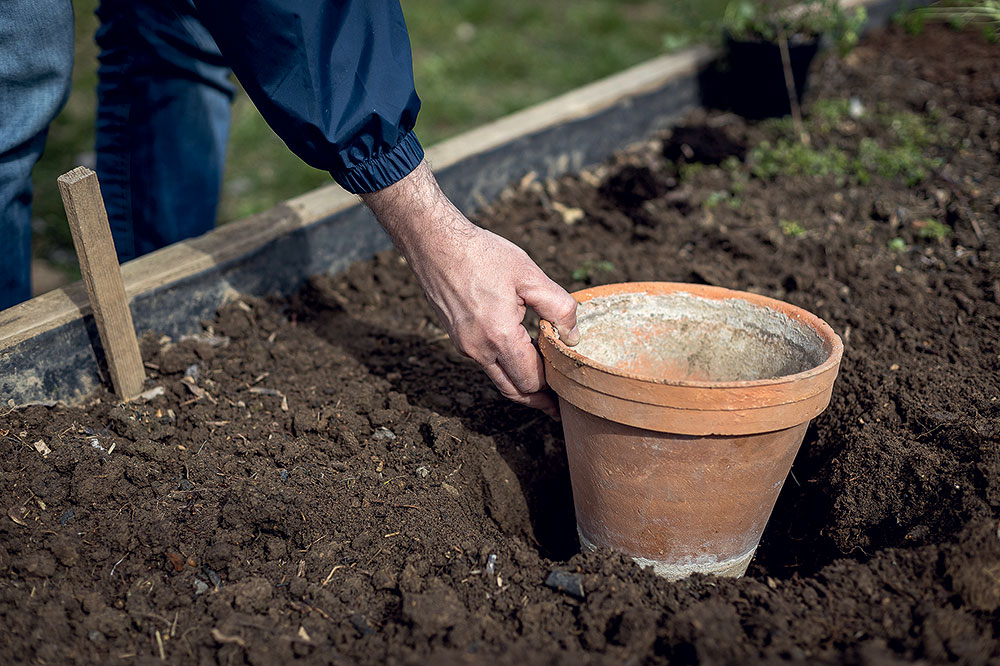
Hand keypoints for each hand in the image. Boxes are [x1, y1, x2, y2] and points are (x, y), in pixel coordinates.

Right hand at [361, 161, 578, 416]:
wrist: (435, 243)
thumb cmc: (482, 254)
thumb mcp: (529, 275)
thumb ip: (557, 307)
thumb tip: (572, 336)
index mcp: (500, 337)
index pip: (531, 381)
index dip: (553, 387)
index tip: (569, 388)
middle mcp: (478, 349)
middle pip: (514, 391)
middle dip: (537, 399)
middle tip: (558, 405)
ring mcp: (464, 346)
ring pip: (498, 378)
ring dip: (521, 383)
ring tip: (544, 386)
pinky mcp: (457, 337)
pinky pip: (486, 362)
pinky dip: (505, 366)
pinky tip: (520, 355)